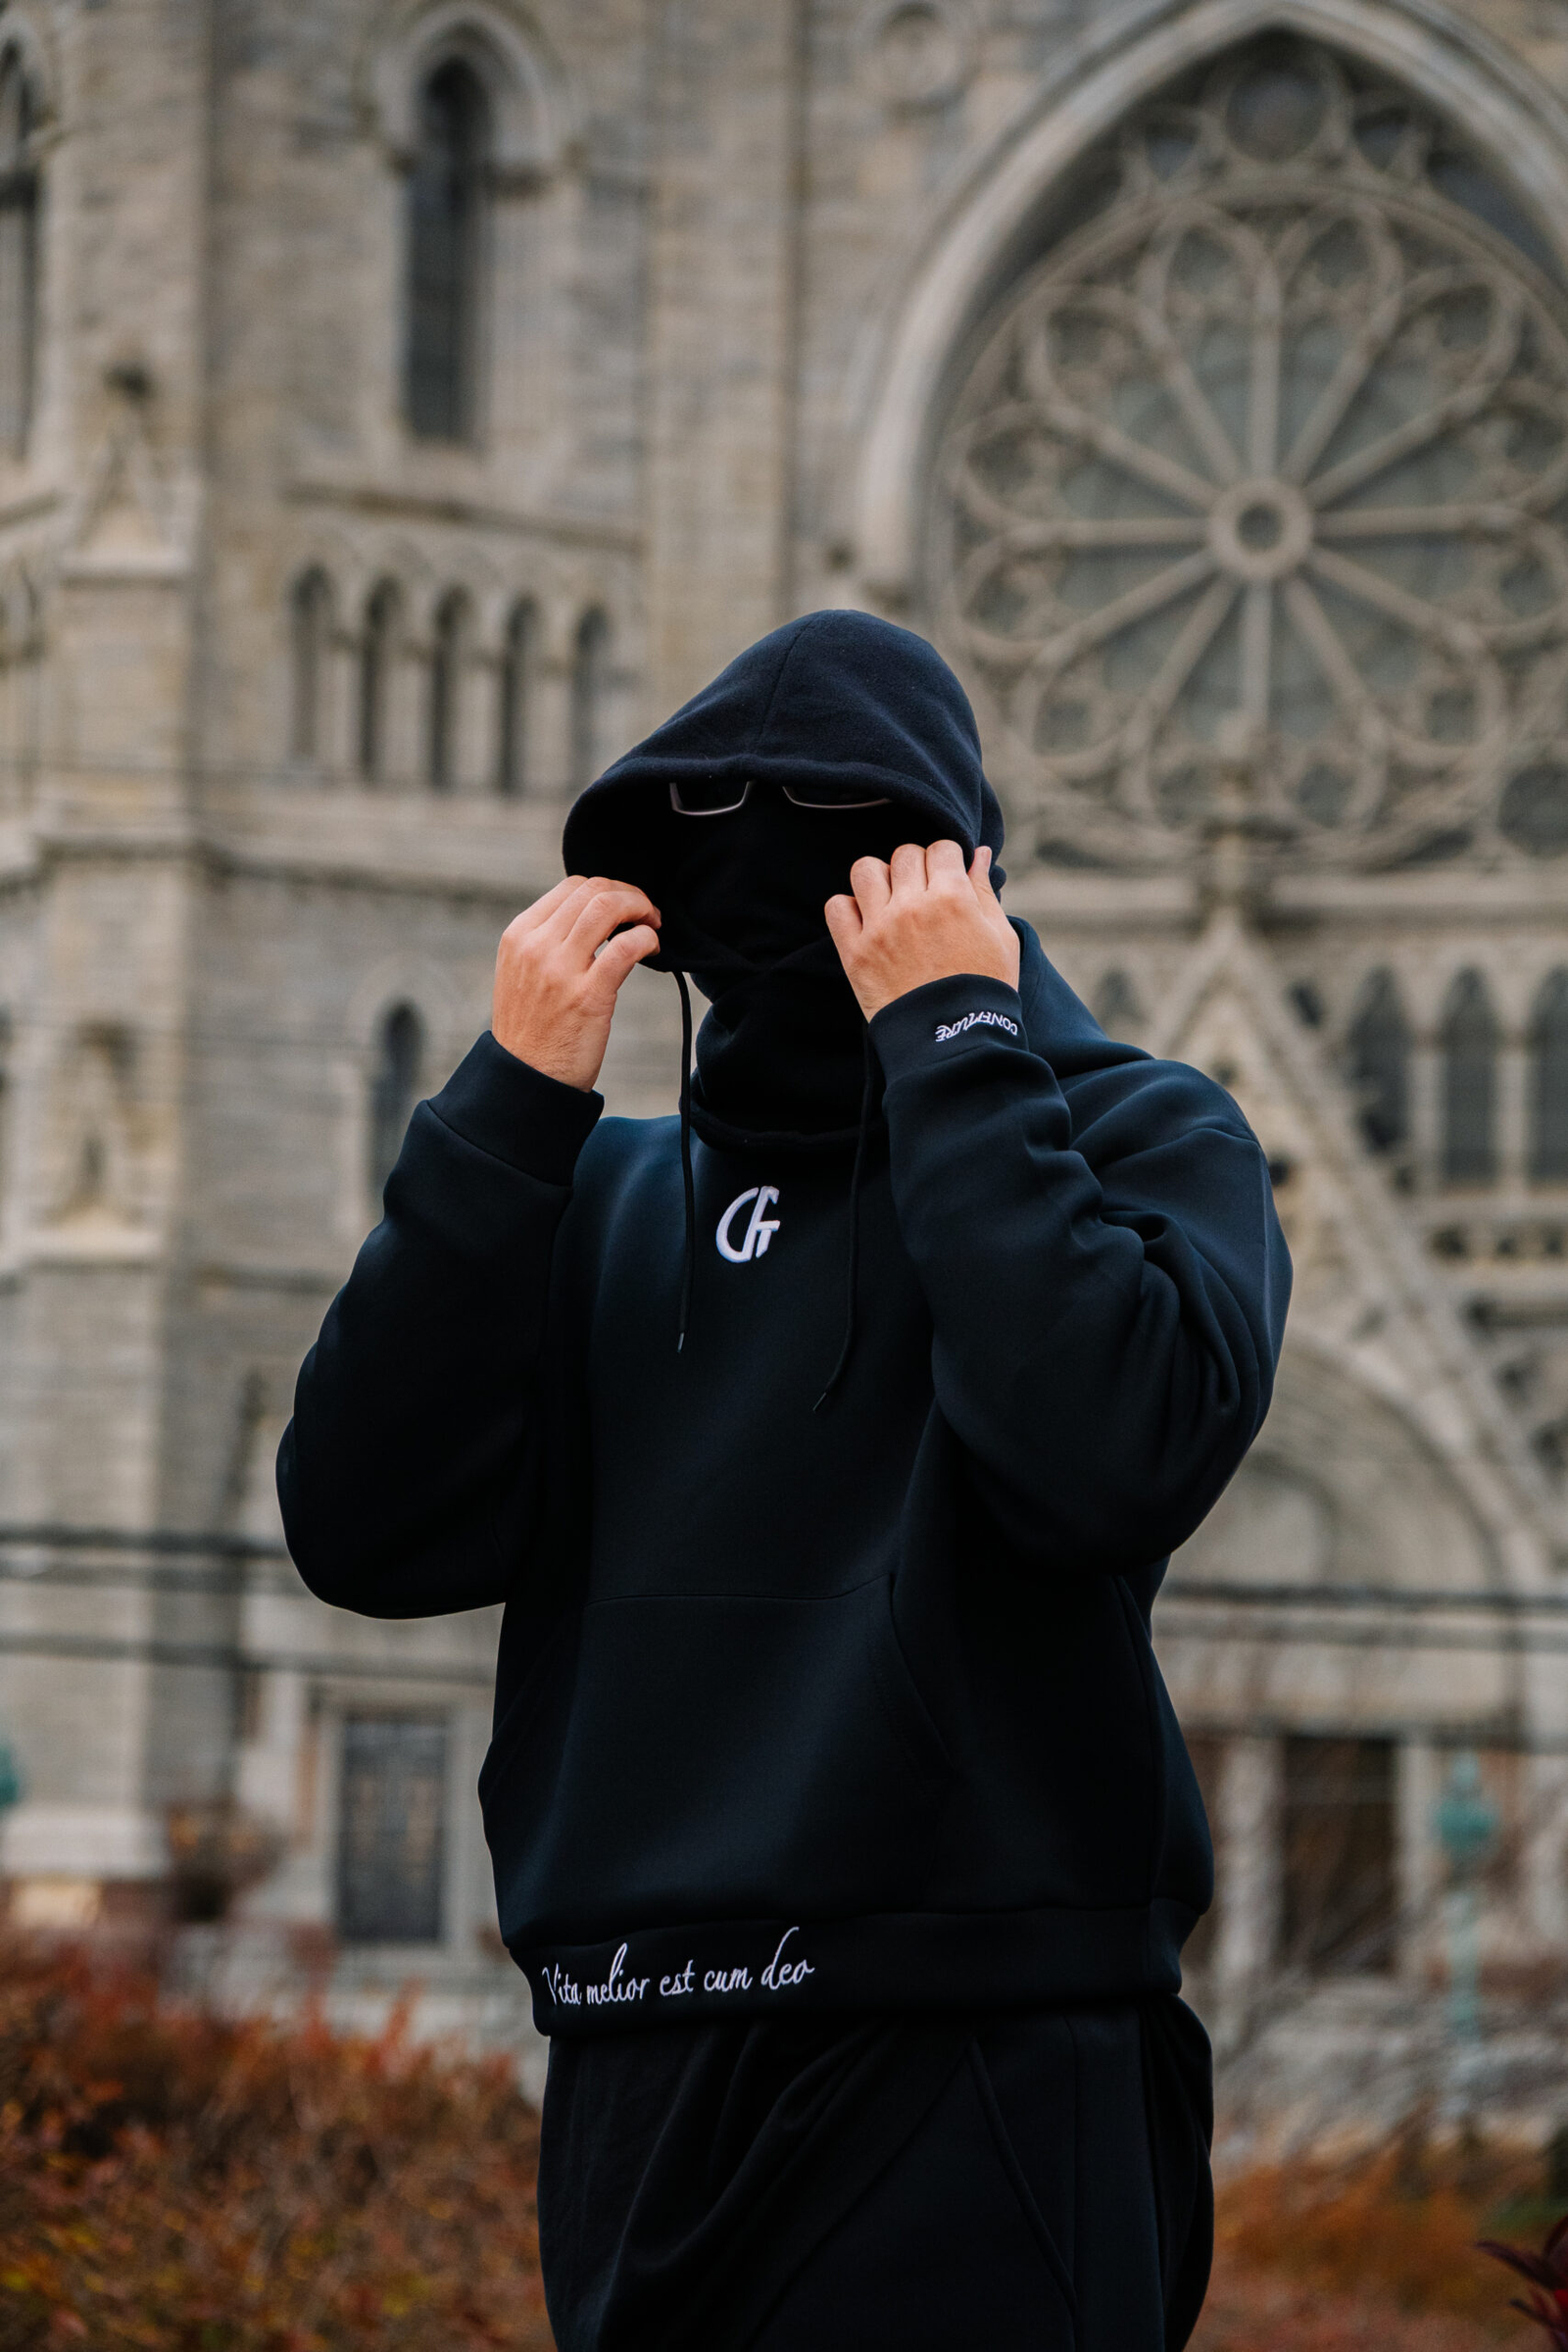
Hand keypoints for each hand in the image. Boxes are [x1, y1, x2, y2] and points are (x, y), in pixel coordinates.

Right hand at [491, 874, 660, 1090]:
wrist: (525, 1080)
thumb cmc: (533, 1029)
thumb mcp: (523, 973)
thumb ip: (548, 942)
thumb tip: (594, 917)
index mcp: (519, 935)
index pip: (571, 886)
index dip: (608, 889)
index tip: (625, 908)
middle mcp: (535, 946)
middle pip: (593, 890)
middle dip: (629, 894)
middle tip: (647, 914)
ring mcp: (560, 970)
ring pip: (608, 907)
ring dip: (641, 908)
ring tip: (653, 925)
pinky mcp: (588, 996)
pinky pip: (627, 946)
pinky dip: (648, 938)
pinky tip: (653, 948)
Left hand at [825, 841, 1018, 1019]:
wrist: (955, 1042)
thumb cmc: (985, 989)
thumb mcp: (1000, 937)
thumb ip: (984, 891)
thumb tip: (978, 853)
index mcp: (953, 898)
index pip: (941, 848)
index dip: (946, 861)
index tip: (947, 880)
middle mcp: (913, 906)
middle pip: (904, 855)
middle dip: (916, 869)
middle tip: (922, 895)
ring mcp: (880, 928)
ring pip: (865, 870)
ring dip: (879, 880)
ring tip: (890, 902)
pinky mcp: (856, 953)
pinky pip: (837, 907)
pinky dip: (848, 909)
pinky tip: (867, 923)